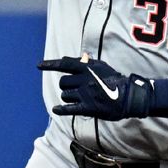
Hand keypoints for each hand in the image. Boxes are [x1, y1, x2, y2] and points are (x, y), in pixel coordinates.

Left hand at [38, 56, 153, 120]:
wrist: (128, 96)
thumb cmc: (114, 80)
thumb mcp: (101, 66)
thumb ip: (85, 63)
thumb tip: (69, 58)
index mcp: (87, 68)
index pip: (64, 64)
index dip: (50, 64)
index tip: (39, 65)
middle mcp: (84, 80)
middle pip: (63, 82)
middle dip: (66, 86)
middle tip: (75, 89)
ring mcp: (86, 94)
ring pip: (65, 95)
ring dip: (68, 97)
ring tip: (78, 98)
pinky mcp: (88, 108)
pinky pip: (69, 109)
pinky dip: (61, 109)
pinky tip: (56, 110)